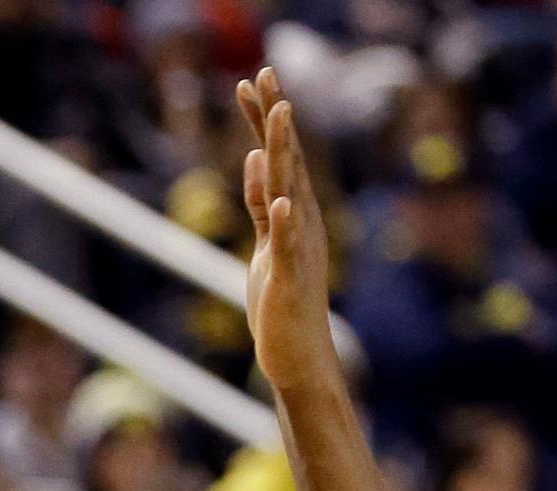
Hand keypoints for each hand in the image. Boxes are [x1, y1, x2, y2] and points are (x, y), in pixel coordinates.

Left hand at [237, 69, 336, 395]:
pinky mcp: (290, 278)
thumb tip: (254, 157)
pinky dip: (285, 223)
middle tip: (265, 73)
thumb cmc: (282, 299)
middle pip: (287, 159)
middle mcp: (302, 220)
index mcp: (295, 211)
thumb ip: (262, 202)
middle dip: (275, 116)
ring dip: (284, 152)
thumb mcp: (266, 241)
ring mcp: (298, 246)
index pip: (280, 154)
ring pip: (291, 191)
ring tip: (279, 114)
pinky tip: (283, 201)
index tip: (255, 78)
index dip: (267, 117)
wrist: (299, 352)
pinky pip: (287, 246)